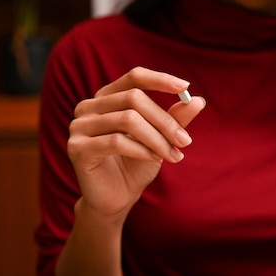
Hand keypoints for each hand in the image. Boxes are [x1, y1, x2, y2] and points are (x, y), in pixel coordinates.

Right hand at [67, 67, 205, 219]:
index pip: (134, 77)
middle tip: (185, 141)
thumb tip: (198, 101)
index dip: (160, 79)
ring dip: (157, 138)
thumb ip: (175, 119)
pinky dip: (142, 150)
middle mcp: (89, 106)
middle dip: (165, 121)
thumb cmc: (137, 164)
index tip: (185, 87)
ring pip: (127, 120)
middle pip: (134, 98)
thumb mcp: (160, 138)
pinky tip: (154, 159)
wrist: (116, 198)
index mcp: (107, 97)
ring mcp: (79, 126)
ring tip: (174, 155)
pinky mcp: (77, 148)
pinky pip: (116, 142)